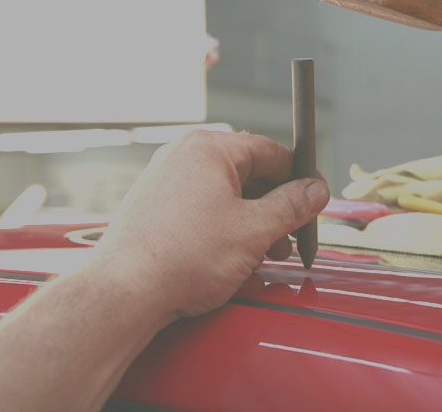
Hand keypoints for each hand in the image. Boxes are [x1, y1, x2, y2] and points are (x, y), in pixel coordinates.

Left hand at [96, 130, 329, 321]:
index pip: (271, 151)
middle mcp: (184, 158)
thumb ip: (293, 206)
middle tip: (292, 235)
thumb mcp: (254, 230)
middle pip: (250, 174)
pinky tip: (235, 257)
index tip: (316, 199)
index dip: (300, 178)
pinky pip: (204, 209)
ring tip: (265, 254)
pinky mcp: (157, 208)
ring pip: (227, 195)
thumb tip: (317, 191)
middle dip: (276, 207)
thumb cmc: (182, 256)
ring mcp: (167, 182)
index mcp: (208, 149)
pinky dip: (227, 229)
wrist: (124, 292)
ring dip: (254, 223)